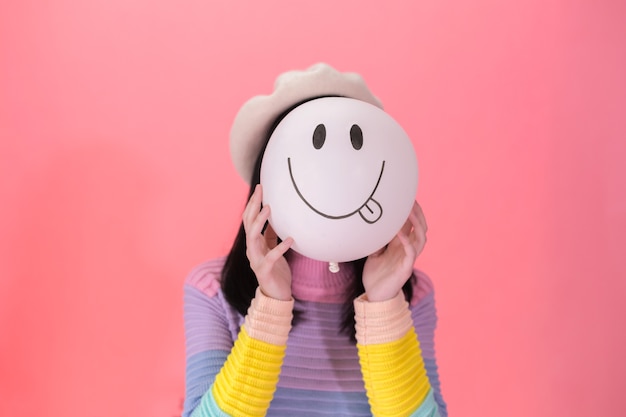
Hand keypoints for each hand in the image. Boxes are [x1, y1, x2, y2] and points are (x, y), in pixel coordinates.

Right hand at [243, 184, 293, 300]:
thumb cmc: (276, 270)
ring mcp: (255, 259)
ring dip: (260, 222)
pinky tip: (291, 239)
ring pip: (252, 237)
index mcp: (254, 243)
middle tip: (260, 191)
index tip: (260, 187)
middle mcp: (251, 249)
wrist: (276, 295)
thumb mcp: (273, 249)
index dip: (253, 203)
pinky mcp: (264, 270)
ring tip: (269, 209)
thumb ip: (271, 235)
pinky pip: (271, 257)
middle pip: (248, 223)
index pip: (249, 218)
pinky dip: (280, 247)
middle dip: (254, 206)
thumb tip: (275, 219)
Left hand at [362, 202, 427, 301]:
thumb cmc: (375, 274)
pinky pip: (410, 252)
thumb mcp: (373, 252)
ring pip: (421, 238)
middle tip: (411, 199)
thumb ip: (376, 239)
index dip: (410, 211)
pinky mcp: (406, 268)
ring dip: (417, 224)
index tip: (405, 196)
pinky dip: (406, 240)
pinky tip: (399, 232)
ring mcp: (409, 259)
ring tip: (410, 211)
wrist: (374, 296)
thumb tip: (370, 224)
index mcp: (401, 245)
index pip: (410, 224)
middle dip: (418, 213)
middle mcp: (407, 250)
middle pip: (420, 227)